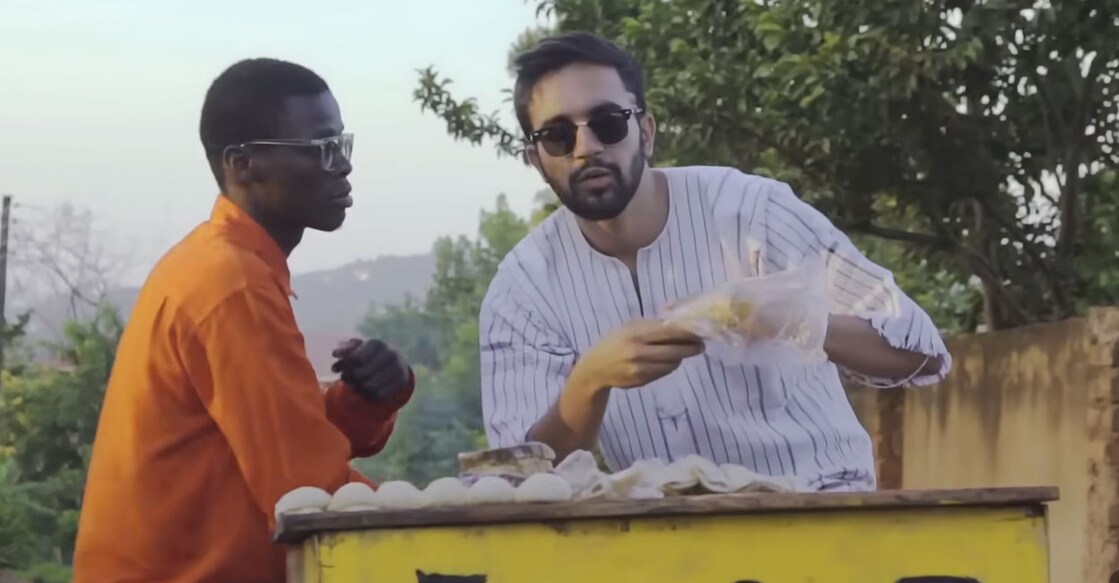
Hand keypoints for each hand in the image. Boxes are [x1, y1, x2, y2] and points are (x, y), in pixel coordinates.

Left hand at [330, 338, 409, 400]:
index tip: (337, 368)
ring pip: (369, 387)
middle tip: (344, 377)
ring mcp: (397, 369)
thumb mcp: (356, 348)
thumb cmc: (369, 354)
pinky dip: (368, 394)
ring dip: (357, 388)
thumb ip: (344, 349)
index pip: (354, 359)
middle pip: (360, 374)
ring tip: (353, 384)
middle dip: (348, 378)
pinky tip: (364, 390)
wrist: (395, 361)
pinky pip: (378, 395)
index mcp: (377, 343)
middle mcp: (390, 354)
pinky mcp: (401, 383)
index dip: (343, 366)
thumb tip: (335, 353)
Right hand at [572, 319, 704, 390]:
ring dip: (679, 357)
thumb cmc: (614, 342)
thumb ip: (652, 325)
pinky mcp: (642, 381)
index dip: (687, 332)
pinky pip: (663, 372)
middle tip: (701, 345)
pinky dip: (668, 366)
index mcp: (635, 334)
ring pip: (672, 364)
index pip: (669, 332)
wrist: (595, 368)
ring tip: (682, 351)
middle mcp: (638, 352)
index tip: (699, 331)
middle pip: (675, 351)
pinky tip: (665, 360)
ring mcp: (640, 369)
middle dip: (691, 348)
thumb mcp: (629, 327)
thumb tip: (679, 321)